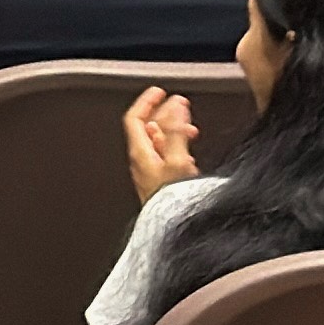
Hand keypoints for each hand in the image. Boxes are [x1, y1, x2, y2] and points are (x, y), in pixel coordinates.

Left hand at [119, 84, 202, 199]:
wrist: (175, 233)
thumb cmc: (173, 202)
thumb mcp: (178, 161)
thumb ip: (175, 132)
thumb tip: (175, 106)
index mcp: (140, 153)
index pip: (135, 119)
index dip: (146, 102)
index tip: (159, 91)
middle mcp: (142, 163)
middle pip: (147, 129)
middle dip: (163, 113)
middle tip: (179, 103)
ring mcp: (150, 174)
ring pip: (158, 143)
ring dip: (172, 129)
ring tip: (188, 124)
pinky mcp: (160, 184)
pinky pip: (165, 157)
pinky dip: (177, 146)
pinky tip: (188, 150)